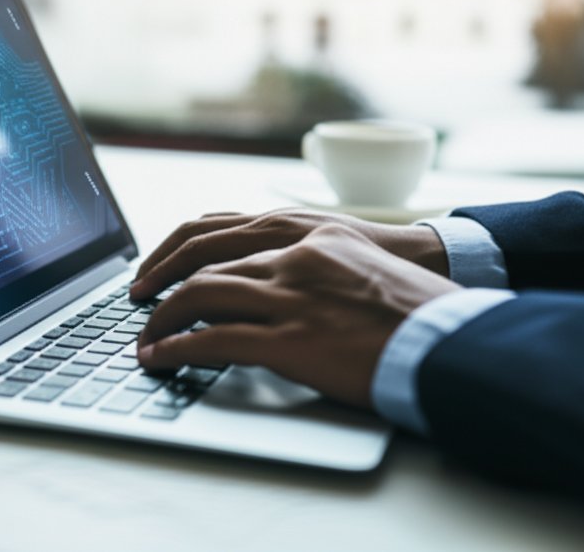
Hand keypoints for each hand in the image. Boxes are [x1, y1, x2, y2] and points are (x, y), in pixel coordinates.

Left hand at [135, 224, 460, 407]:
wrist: (447, 332)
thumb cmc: (408, 299)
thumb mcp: (351, 256)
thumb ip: (304, 257)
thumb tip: (266, 276)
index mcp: (301, 229)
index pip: (215, 226)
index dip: (175, 248)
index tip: (155, 266)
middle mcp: (288, 253)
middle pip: (197, 255)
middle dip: (157, 278)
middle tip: (136, 298)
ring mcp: (288, 296)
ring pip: (199, 294)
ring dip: (161, 316)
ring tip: (143, 334)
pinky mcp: (290, 340)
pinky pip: (213, 340)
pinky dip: (177, 347)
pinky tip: (160, 357)